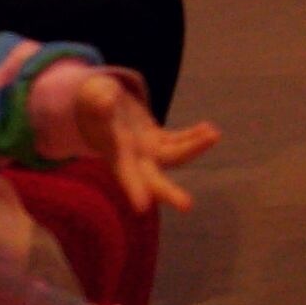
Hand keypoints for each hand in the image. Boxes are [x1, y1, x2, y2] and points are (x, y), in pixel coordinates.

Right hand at [40, 64, 217, 215]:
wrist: (97, 101)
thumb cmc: (91, 100)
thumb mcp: (93, 97)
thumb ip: (99, 101)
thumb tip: (106, 102)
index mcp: (114, 152)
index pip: (124, 173)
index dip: (133, 188)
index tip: (142, 207)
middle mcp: (132, 157)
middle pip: (152, 179)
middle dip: (169, 192)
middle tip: (187, 206)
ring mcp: (146, 150)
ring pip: (172, 157)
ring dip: (193, 148)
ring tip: (214, 133)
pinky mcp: (155, 139)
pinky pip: (177, 141)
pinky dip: (192, 136)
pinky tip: (208, 127)